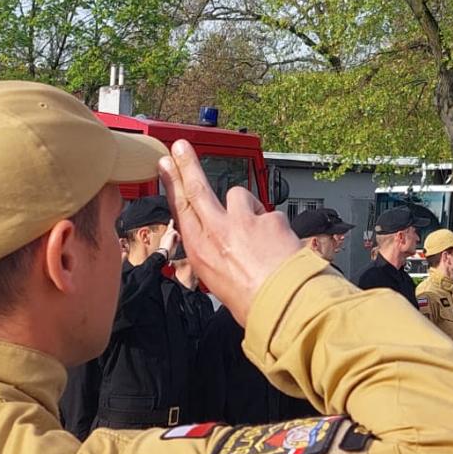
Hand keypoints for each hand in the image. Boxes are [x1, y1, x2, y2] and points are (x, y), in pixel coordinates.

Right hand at [159, 141, 301, 326]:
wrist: (287, 306)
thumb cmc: (255, 306)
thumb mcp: (220, 285)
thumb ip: (217, 257)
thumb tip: (224, 248)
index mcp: (201, 252)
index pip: (181, 208)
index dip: (172, 183)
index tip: (166, 164)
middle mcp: (218, 232)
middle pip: (198, 189)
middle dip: (188, 164)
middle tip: (181, 147)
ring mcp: (244, 222)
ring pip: (239, 196)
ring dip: (246, 207)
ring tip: (258, 233)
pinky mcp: (270, 218)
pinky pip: (271, 215)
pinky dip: (275, 227)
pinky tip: (281, 245)